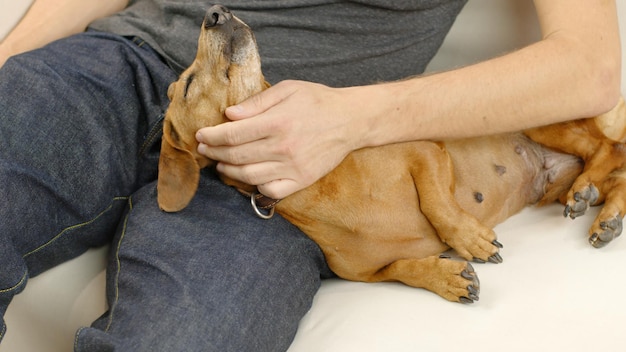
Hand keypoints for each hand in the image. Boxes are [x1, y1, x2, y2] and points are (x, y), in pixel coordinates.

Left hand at [196, 80, 360, 198]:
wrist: (351, 120)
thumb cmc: (318, 101)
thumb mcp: (288, 89)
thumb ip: (257, 102)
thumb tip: (230, 115)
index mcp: (278, 122)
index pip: (233, 134)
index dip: (212, 136)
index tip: (201, 135)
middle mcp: (283, 147)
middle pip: (236, 156)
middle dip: (214, 152)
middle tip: (204, 149)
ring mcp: (293, 167)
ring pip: (250, 176)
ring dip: (229, 171)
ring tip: (221, 163)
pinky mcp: (302, 180)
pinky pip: (271, 191)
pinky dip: (255, 187)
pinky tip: (248, 177)